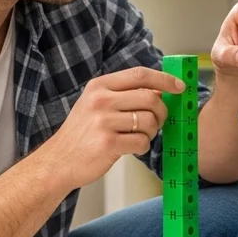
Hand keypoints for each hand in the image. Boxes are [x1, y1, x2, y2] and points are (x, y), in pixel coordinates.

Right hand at [41, 66, 183, 190]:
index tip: (179, 86)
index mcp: (99, 86)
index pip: (140, 74)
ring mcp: (103, 122)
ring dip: (151, 132)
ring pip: (149, 121)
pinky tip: (130, 148)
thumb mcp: (96, 105)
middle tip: (157, 122)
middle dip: (161, 112)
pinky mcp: (108, 144)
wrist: (58, 162)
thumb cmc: (82, 134)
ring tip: (138, 137)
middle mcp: (100, 100)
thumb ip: (124, 95)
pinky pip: (142, 142)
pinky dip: (142, 147)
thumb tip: (160, 89)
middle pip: (150, 98)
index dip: (164, 79)